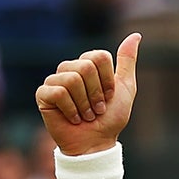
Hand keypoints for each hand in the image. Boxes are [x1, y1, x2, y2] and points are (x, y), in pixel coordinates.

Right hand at [36, 36, 141, 157]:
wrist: (96, 143)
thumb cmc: (110, 119)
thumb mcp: (126, 88)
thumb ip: (127, 61)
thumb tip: (135, 35)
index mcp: (87, 64)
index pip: (99, 56)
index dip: (108, 81)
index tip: (109, 97)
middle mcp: (69, 68)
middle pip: (85, 66)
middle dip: (96, 93)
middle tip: (96, 109)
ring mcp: (54, 80)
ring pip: (72, 79)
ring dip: (85, 104)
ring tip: (85, 115)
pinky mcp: (43, 94)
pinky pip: (58, 93)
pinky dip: (70, 110)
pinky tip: (72, 118)